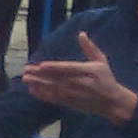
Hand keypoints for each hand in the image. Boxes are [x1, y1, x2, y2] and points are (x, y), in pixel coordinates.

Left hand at [20, 31, 137, 122]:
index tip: (41, 65)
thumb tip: (81, 33)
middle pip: (57, 79)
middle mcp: (80, 83)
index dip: (54, 68)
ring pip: (53, 89)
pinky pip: (54, 99)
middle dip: (41, 75)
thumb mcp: (101, 61)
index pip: (68, 69)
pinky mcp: (70, 103)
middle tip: (26, 70)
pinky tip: (32, 90)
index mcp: (88, 71)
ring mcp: (74, 95)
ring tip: (25, 79)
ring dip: (38, 84)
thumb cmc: (106, 78)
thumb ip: (90, 48)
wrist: (111, 102)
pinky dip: (43, 95)